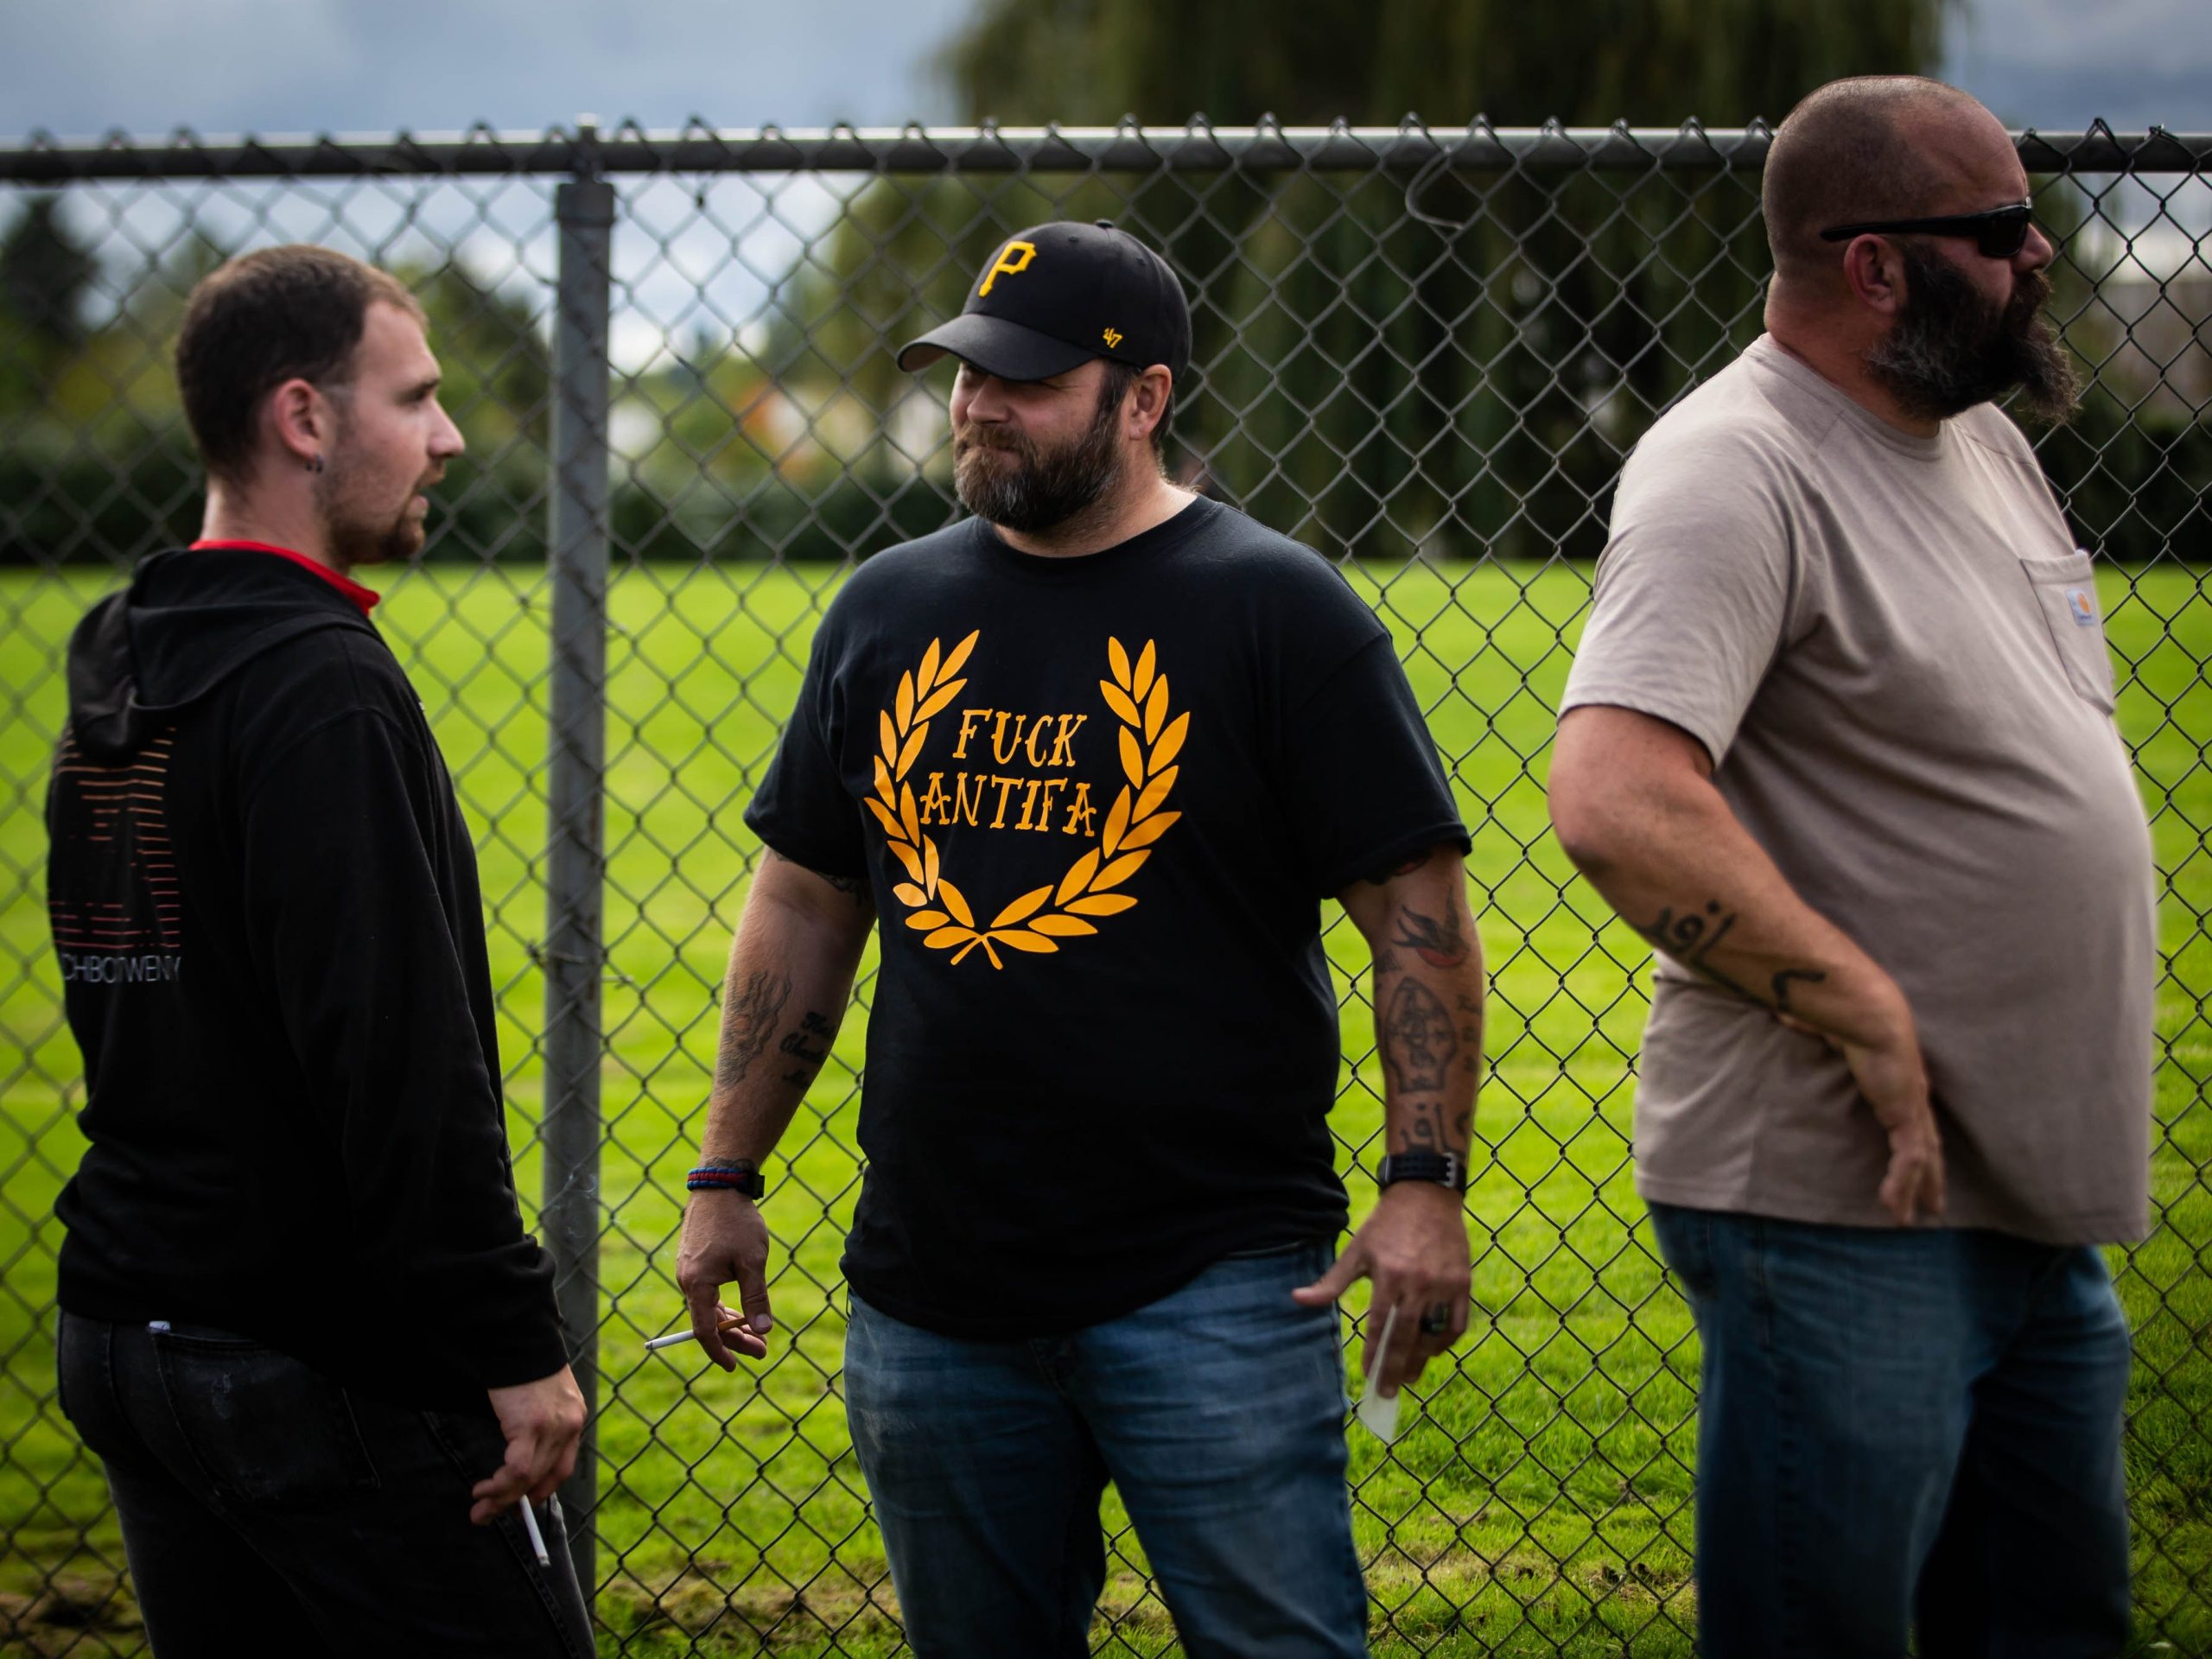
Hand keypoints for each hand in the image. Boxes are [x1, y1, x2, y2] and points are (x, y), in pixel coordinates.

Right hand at [471, 1365, 584, 1524]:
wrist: (517, 1338)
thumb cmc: (520, 1366)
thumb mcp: (539, 1397)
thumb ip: (536, 1426)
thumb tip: (516, 1464)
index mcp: (573, 1417)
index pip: (562, 1468)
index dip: (540, 1491)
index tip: (519, 1505)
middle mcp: (569, 1425)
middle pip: (545, 1478)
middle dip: (515, 1503)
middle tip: (488, 1515)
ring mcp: (554, 1426)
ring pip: (529, 1478)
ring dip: (502, 1499)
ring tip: (480, 1508)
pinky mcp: (532, 1425)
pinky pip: (518, 1470)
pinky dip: (500, 1486)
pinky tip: (483, 1488)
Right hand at [675, 1190, 775, 1371]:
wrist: (719, 1187)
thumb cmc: (737, 1223)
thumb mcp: (752, 1262)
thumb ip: (756, 1298)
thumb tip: (763, 1330)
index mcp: (698, 1284)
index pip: (704, 1330)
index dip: (719, 1351)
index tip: (734, 1366)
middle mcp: (687, 1281)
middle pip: (708, 1322)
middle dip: (734, 1339)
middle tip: (762, 1351)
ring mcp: (689, 1272)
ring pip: (708, 1309)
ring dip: (731, 1323)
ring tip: (758, 1336)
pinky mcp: (694, 1263)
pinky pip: (707, 1295)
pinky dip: (723, 1306)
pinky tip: (740, 1312)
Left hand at [1292, 1181, 1472, 1396]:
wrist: (1426, 1195)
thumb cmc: (1385, 1225)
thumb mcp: (1356, 1251)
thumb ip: (1331, 1282)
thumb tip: (1297, 1299)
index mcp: (1389, 1276)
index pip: (1380, 1327)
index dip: (1374, 1356)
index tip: (1368, 1377)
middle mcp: (1418, 1283)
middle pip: (1407, 1338)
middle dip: (1395, 1370)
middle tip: (1388, 1392)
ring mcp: (1444, 1285)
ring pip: (1434, 1335)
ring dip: (1420, 1360)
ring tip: (1408, 1377)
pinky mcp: (1462, 1282)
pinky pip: (1457, 1324)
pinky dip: (1446, 1341)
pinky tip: (1432, 1351)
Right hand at [1783, 998, 1943, 1223]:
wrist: (1865, 1011)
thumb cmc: (1845, 1010)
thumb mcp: (1824, 1025)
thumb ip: (1809, 1024)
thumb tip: (1784, 1011)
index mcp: (1897, 1077)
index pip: (1912, 1118)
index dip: (1916, 1142)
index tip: (1918, 1162)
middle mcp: (1911, 1095)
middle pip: (1928, 1145)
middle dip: (1932, 1177)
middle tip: (1934, 1204)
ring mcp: (1912, 1106)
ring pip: (1922, 1159)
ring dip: (1918, 1189)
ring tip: (1907, 1219)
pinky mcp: (1905, 1115)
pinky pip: (1908, 1159)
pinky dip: (1902, 1183)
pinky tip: (1894, 1206)